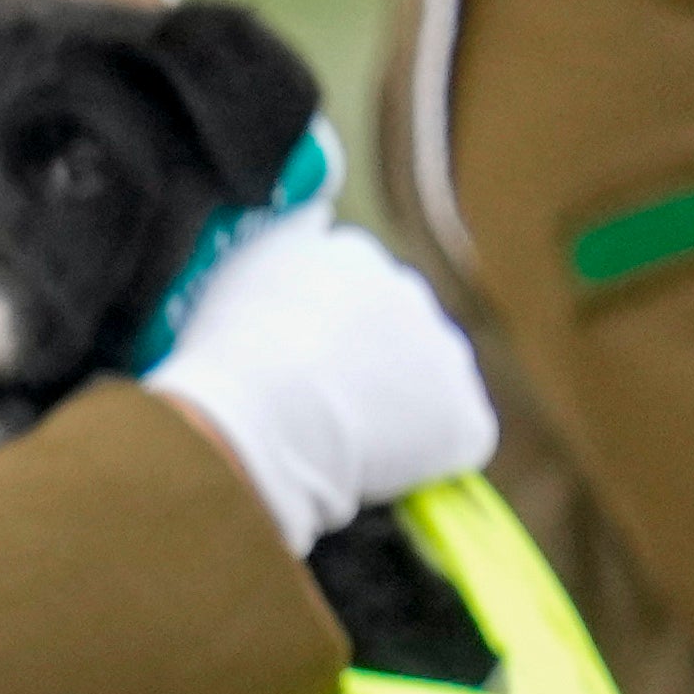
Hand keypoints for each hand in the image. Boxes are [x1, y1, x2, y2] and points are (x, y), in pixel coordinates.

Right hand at [146, 216, 493, 553]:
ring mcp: (443, 355)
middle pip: (395, 334)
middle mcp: (408, 291)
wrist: (257, 418)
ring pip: (424, 386)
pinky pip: (447, 444)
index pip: (353, 291)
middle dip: (369, 364)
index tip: (296, 361)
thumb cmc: (230, 354)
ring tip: (337, 442)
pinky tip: (370, 470)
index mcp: (352, 254)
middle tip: (315, 405)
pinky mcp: (463, 419)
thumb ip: (289, 245)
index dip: (324, 335)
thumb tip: (314, 223)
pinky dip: (421, 462)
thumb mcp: (243, 268)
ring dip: (396, 407)